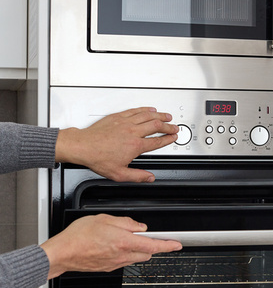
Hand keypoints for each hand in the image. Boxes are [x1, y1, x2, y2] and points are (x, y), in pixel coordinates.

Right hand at [43, 214, 181, 278]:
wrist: (63, 253)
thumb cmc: (79, 236)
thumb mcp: (104, 219)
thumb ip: (125, 222)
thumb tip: (138, 226)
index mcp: (123, 242)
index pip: (153, 245)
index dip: (168, 246)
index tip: (177, 245)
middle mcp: (122, 255)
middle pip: (146, 253)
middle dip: (149, 245)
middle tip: (141, 235)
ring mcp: (115, 264)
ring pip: (135, 258)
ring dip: (136, 250)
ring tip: (122, 239)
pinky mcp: (108, 268)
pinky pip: (123, 261)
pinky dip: (124, 254)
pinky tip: (112, 246)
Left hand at [55, 107, 178, 181]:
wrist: (83, 146)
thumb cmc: (98, 158)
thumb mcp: (119, 174)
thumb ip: (138, 176)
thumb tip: (150, 178)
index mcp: (135, 146)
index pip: (157, 141)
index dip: (168, 139)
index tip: (173, 137)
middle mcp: (132, 132)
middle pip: (156, 126)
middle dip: (169, 126)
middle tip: (174, 127)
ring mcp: (125, 122)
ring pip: (148, 115)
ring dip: (160, 115)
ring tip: (167, 116)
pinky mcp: (118, 117)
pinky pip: (135, 110)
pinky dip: (145, 109)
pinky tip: (149, 109)